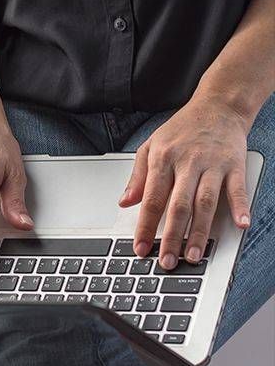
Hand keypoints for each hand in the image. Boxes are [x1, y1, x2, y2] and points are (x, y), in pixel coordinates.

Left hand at [120, 95, 251, 267]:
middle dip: (171, 236)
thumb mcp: (151, 147)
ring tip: (193, 254)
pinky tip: (240, 225)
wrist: (218, 104)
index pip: (151, 199)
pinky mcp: (235, 164)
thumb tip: (125, 202)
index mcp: (162, 159)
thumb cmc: (181, 129)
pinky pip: (237, 188)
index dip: (145, 226)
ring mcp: (212, 164)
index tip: (140, 248)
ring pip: (205, 202)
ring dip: (200, 231)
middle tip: (167, 261)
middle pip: (178, 205)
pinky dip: (240, 207)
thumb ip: (138, 177)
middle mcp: (187, 162)